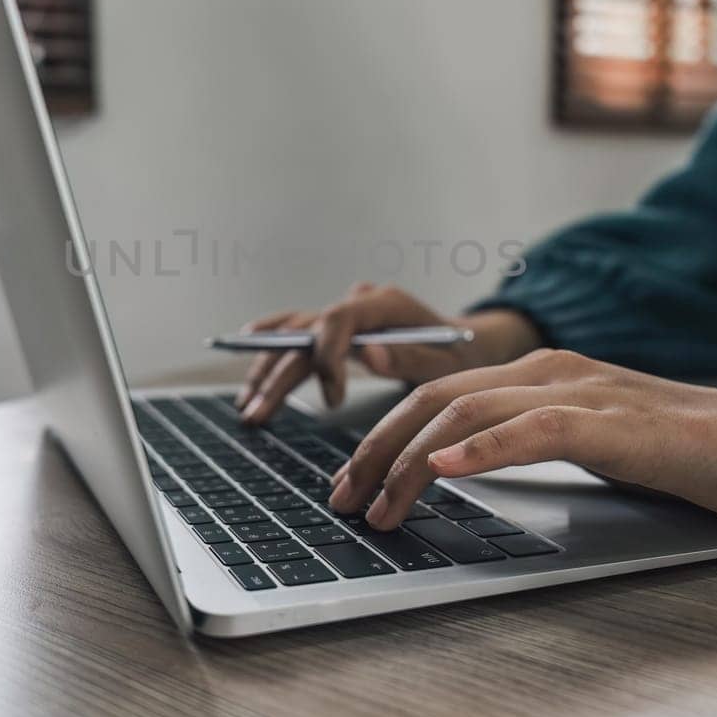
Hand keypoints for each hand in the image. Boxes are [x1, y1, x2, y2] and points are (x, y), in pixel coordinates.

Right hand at [234, 283, 539, 423]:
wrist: (470, 343)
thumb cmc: (462, 354)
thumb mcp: (448, 361)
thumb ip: (410, 357)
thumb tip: (370, 354)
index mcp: (385, 303)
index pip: (338, 320)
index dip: (327, 357)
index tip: (333, 400)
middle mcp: (359, 303)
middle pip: (306, 331)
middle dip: (279, 374)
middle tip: (257, 413)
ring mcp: (346, 314)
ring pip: (293, 334)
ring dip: (266, 368)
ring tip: (247, 406)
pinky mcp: (338, 330)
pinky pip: (296, 337)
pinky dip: (272, 354)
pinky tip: (249, 372)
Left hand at [329, 348, 716, 528]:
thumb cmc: (687, 453)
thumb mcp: (591, 444)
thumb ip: (532, 443)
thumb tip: (462, 471)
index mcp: (541, 376)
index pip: (439, 398)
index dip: (384, 437)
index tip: (351, 483)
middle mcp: (551, 372)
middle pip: (436, 401)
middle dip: (377, 451)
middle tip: (343, 500)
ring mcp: (582, 392)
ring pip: (470, 413)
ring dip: (412, 461)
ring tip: (378, 502)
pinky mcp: (615, 425)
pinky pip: (534, 429)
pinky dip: (482, 450)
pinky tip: (445, 470)